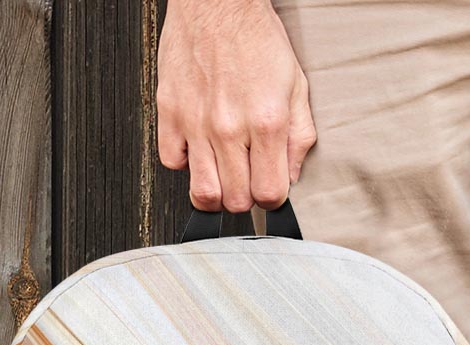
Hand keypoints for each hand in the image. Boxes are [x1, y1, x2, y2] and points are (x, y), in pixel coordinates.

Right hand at [156, 0, 316, 212]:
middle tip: (246, 179)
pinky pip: (171, 162)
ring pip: (203, 192)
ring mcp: (196, 122)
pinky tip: (199, 149)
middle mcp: (229, 127)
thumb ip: (299, 137)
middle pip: (236, 201)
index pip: (269, 194)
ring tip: (223, 175)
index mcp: (266, 123)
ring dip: (216, 191)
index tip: (269, 188)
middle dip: (245, 197)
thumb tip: (292, 176)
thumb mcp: (296, 87)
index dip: (272, 199)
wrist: (217, 1)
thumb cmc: (256, 39)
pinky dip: (185, 163)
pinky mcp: (169, 111)